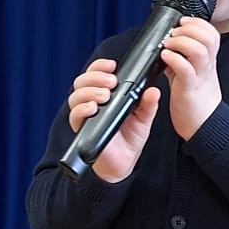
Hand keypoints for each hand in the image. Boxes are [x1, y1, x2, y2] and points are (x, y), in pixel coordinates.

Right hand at [67, 59, 159, 182]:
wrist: (124, 162)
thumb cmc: (130, 137)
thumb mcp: (144, 117)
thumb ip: (148, 104)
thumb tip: (154, 90)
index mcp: (107, 95)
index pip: (96, 73)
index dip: (100, 66)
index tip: (112, 65)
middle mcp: (92, 101)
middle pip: (83, 81)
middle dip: (96, 77)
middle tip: (111, 82)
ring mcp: (86, 115)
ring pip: (76, 95)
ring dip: (89, 91)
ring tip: (105, 95)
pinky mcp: (82, 128)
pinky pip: (75, 115)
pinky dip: (82, 108)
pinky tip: (93, 107)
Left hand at [160, 16, 221, 140]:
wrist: (202, 124)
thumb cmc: (194, 99)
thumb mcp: (192, 72)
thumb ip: (183, 57)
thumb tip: (168, 43)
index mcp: (208, 60)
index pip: (211, 33)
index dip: (197, 23)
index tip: (182, 22)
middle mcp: (207, 66)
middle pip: (208, 36)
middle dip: (189, 28)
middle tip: (174, 33)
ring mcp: (200, 76)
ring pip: (200, 49)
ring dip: (181, 41)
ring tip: (168, 44)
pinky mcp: (190, 88)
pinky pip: (186, 69)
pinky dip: (174, 59)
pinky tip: (165, 57)